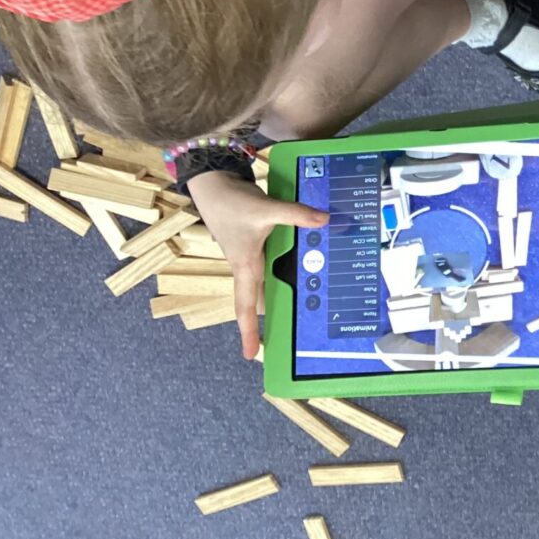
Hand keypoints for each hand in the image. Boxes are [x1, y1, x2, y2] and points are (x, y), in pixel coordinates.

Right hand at [187, 170, 328, 360]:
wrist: (213, 185)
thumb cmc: (231, 203)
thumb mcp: (265, 210)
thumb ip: (296, 215)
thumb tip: (325, 221)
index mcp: (246, 267)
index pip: (245, 307)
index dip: (248, 331)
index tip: (251, 354)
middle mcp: (247, 267)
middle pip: (258, 300)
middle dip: (269, 318)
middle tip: (287, 337)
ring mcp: (250, 257)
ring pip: (266, 283)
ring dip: (280, 293)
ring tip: (302, 309)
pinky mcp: (254, 245)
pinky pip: (270, 264)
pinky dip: (285, 269)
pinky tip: (303, 267)